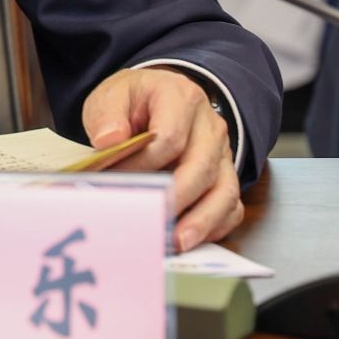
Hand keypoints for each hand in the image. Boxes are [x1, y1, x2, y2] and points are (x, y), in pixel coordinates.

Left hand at [82, 69, 240, 251]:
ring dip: (202, 220)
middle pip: (201, 168)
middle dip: (177, 198)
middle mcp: (210, 126)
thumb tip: (109, 140)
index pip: (171, 137)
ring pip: (224, 190)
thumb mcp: (112, 97)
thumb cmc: (134, 102)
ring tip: (178, 242)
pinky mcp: (225, 176)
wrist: (155, 100)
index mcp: (182, 98)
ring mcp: (222, 153)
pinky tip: (191, 239)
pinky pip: (231, 205)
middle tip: (153, 221)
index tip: (120, 181)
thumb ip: (107, 115)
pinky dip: (215, 226)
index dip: (145, 164)